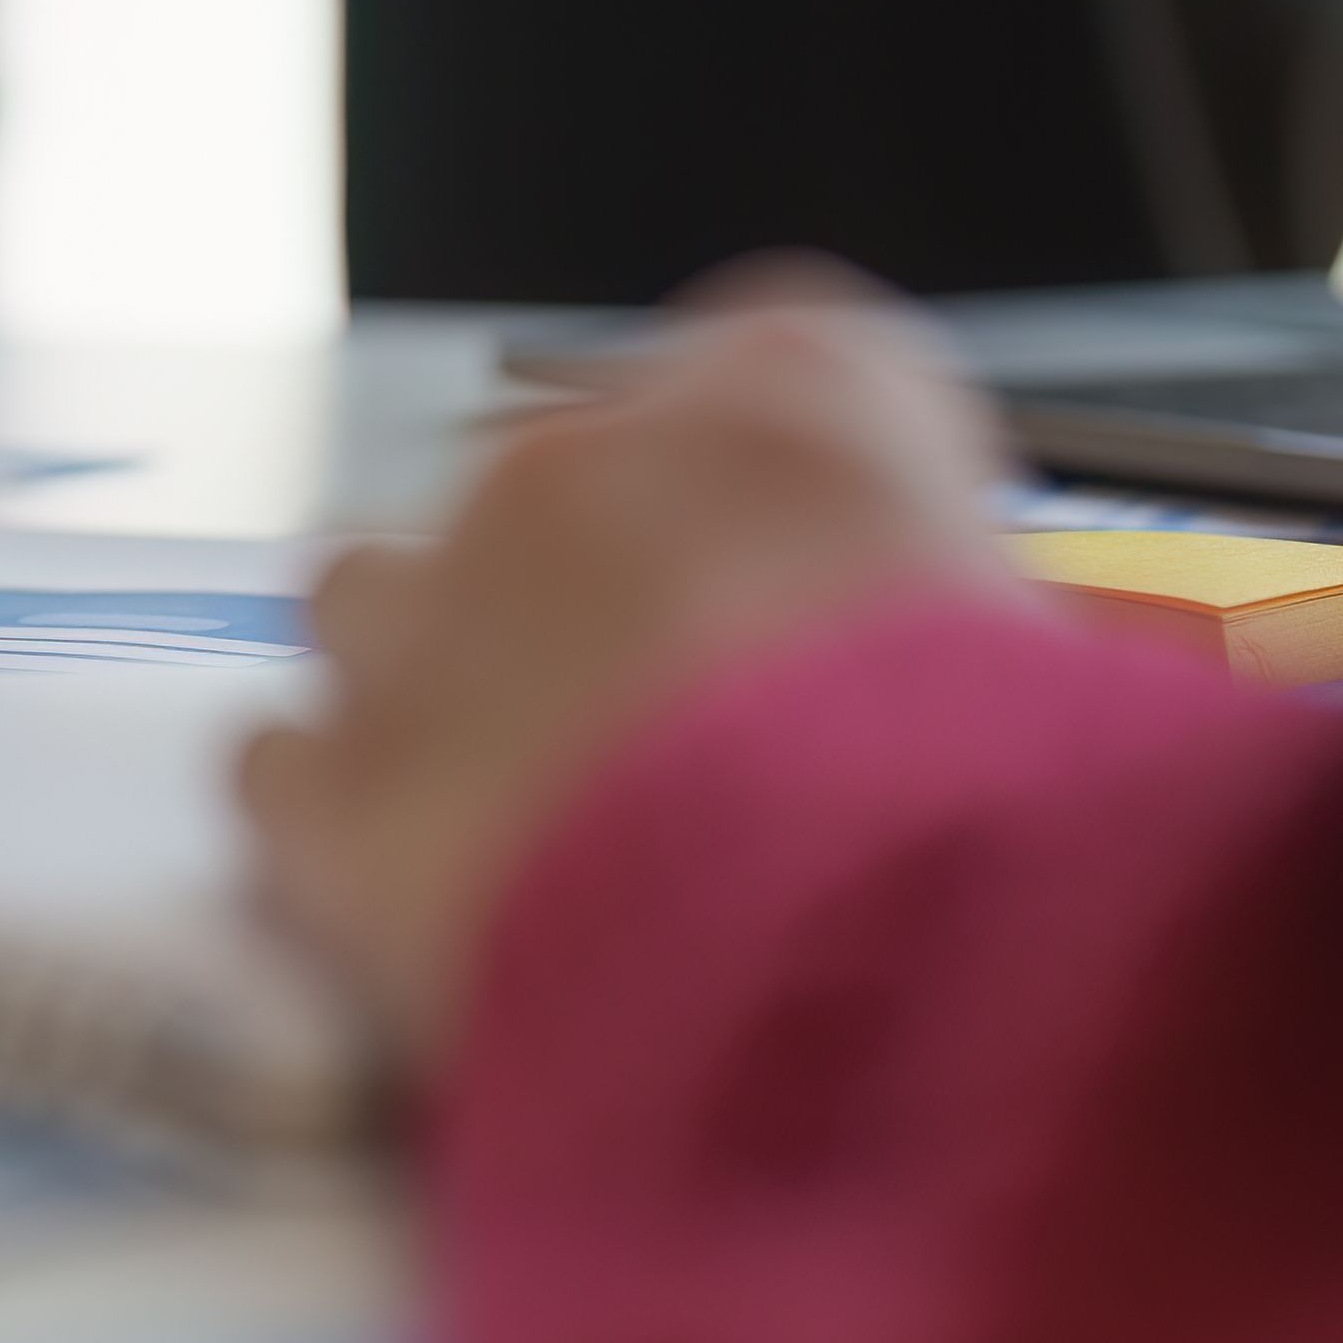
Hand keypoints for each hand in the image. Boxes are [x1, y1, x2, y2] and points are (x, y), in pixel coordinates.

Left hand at [239, 277, 1020, 1060]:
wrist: (832, 972)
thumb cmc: (996, 819)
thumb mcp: (1061, 687)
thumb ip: (979, 641)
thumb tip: (961, 711)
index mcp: (802, 401)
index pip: (782, 371)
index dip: (779, 497)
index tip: (807, 595)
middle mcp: (590, 463)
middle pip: (554, 487)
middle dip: (589, 604)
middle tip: (665, 757)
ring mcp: (435, 609)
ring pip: (370, 594)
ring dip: (428, 681)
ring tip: (516, 822)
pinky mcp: (330, 780)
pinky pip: (282, 764)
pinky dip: (334, 830)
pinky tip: (425, 913)